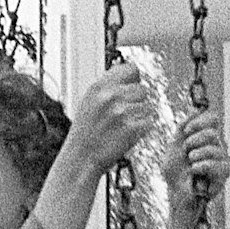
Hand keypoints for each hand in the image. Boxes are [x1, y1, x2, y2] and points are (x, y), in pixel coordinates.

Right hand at [61, 63, 154, 178]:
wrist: (80, 159)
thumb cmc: (84, 133)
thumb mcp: (88, 103)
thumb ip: (107, 88)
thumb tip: (129, 75)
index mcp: (98, 87)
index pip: (130, 68)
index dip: (133, 79)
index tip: (129, 88)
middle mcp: (110, 96)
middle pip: (142, 89)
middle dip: (136, 102)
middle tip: (122, 115)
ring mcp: (122, 112)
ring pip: (147, 106)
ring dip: (140, 117)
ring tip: (122, 126)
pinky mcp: (133, 127)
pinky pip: (149, 122)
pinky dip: (141, 130)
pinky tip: (126, 135)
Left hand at [164, 109, 229, 228]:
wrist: (177, 194)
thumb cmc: (175, 173)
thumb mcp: (174, 147)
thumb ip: (182, 129)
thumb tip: (195, 110)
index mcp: (205, 139)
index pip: (213, 120)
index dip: (201, 122)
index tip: (187, 131)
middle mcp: (217, 147)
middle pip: (213, 132)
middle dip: (194, 141)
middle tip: (187, 153)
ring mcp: (222, 160)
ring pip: (215, 148)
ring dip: (196, 155)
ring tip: (190, 164)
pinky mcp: (224, 174)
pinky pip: (218, 164)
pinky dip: (201, 166)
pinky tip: (194, 171)